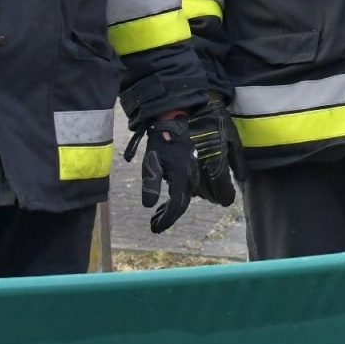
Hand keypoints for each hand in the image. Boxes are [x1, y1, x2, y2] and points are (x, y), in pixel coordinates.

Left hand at [124, 105, 236, 233]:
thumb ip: (151, 183)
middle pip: (183, 203)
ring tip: (159, 212)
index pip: (177, 206)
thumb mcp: (152, 160)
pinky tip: (170, 194)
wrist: (176, 114)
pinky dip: (179, 194)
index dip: (166, 219)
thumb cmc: (162, 137)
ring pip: (188, 194)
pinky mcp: (193, 162)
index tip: (155, 229)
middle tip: (155, 222)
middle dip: (169, 215)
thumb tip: (149, 205)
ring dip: (174, 205)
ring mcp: (195, 169)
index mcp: (182, 178)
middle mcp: (192, 176)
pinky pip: (190, 184)